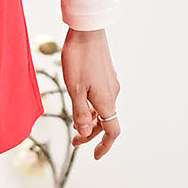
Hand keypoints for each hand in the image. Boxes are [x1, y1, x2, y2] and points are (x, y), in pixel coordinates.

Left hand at [61, 29, 120, 158]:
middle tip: (74, 140)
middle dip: (91, 134)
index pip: (112, 131)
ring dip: (90, 119)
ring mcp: (110, 83)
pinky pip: (101, 97)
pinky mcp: (106, 75)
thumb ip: (80, 113)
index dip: (105, 146)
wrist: (87, 31)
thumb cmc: (78, 58)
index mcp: (106, 100)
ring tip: (75, 122)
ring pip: (103, 109)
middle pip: (106, 122)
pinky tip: (79, 102)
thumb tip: (85, 132)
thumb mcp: (74, 89)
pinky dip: (91, 106)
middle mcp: (112, 93)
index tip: (95, 156)